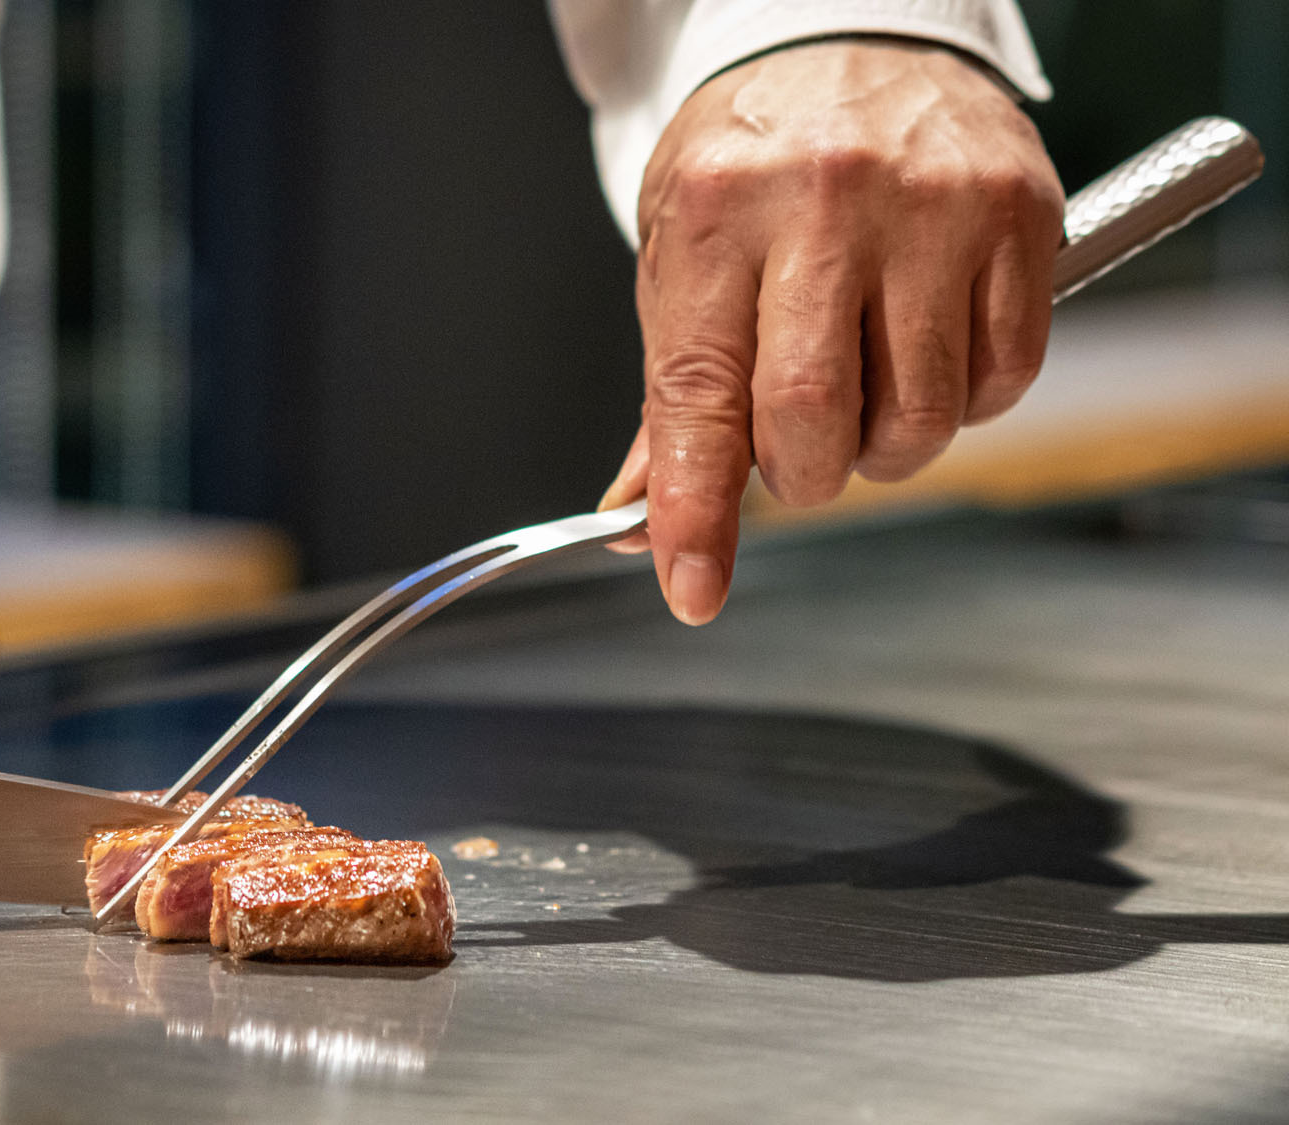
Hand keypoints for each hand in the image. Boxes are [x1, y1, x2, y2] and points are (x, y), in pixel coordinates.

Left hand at [601, 39, 1063, 623]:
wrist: (849, 35)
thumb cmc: (753, 156)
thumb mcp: (682, 253)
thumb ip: (672, 391)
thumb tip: (640, 517)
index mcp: (716, 213)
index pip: (700, 396)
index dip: (696, 511)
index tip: (692, 588)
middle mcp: (826, 202)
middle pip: (813, 417)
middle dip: (801, 476)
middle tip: (796, 456)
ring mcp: (934, 207)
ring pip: (920, 415)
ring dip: (885, 451)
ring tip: (863, 399)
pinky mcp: (1019, 217)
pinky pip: (1002, 380)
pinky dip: (964, 406)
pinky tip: (927, 355)